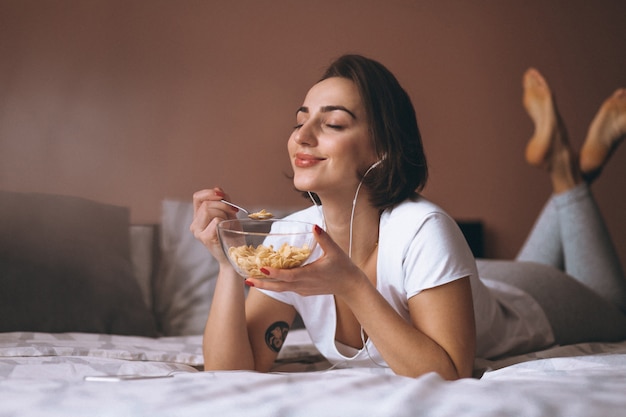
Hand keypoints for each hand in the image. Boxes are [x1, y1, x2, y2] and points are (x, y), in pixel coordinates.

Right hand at [189, 187, 239, 264]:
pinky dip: (225, 222)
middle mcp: (195, 224)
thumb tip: (217, 189)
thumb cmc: (232, 235)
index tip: (222, 195)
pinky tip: (227, 230)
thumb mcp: (229, 214)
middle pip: (206, 204)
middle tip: (233, 213)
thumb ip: (223, 201)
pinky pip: (216, 221)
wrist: (235, 255)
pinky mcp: (205, 238)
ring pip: (209, 210)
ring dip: (224, 213)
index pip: (198, 197)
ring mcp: (199, 232)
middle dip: (223, 205)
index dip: (209, 193)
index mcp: (198, 217)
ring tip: (229, 223)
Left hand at [246, 225, 369, 297]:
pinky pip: (286, 289)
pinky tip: (266, 279)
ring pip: (281, 289)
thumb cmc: (344, 268)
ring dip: (265, 285)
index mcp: (310, 274)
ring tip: (249, 279)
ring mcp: (302, 290)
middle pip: (279, 287)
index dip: (274, 273)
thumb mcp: (335, 251)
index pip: (289, 275)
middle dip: (262, 283)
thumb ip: (323, 238)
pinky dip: (275, 285)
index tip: (261, 269)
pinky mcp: (303, 291)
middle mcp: (303, 285)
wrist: (350, 287)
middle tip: (245, 279)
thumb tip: (313, 226)